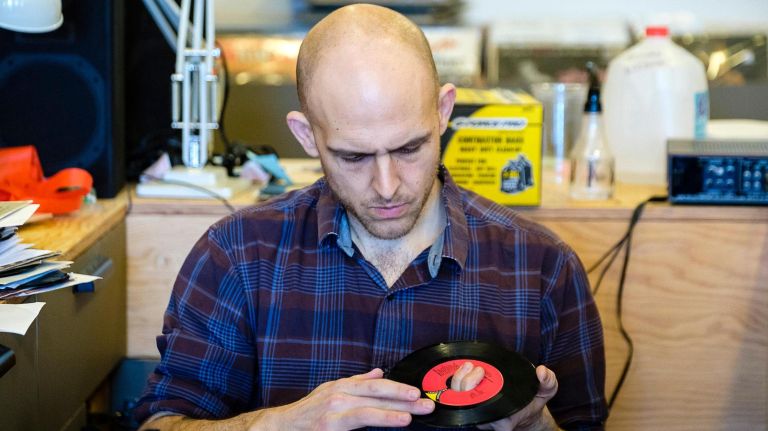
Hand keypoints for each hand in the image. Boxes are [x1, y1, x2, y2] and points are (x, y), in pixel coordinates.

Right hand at [261, 368, 434, 429]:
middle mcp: (338, 397)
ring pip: (365, 413)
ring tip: (408, 417)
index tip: (417, 392)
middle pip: (375, 396)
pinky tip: (385, 427)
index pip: (375, 385)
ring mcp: (332, 415)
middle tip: (425, 404)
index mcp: (342, 387)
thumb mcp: (331, 390)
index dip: (397, 387)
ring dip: (388, 414)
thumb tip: (379, 372)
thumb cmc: (309, 411)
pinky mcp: (328, 430)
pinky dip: (371, 427)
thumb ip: (357, 382)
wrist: (282, 426)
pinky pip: (352, 428)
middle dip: (402, 399)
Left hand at [451, 363, 558, 430]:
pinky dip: (457, 381)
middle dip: (467, 382)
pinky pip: (457, 396)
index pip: (485, 417)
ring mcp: (478, 415)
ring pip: (459, 400)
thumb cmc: (532, 401)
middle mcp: (488, 420)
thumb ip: (548, 381)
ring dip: (459, 380)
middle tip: (479, 368)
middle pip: (467, 403)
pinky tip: (464, 369)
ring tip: (470, 365)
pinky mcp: (471, 408)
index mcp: (504, 420)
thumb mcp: (546, 391)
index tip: (482, 374)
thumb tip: (541, 371)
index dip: (477, 398)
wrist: (525, 410)